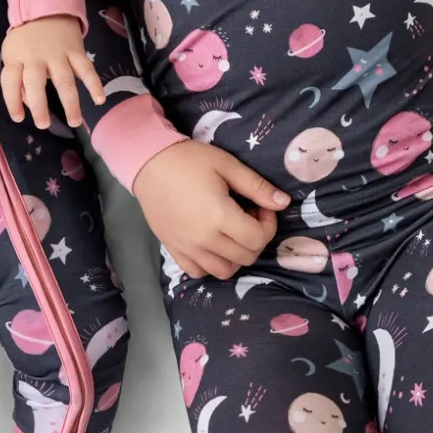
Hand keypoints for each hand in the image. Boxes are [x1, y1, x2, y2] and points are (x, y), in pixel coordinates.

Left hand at [0, 15, 106, 128]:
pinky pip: (87, 69)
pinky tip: (100, 100)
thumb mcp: (13, 55)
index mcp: (17, 58)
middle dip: (39, 105)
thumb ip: (18, 80)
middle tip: (43, 124)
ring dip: (70, 102)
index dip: (12, 101)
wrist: (47, 11)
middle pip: (35, 82)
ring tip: (74, 122)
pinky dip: (95, 84)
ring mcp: (58, 55)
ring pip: (64, 80)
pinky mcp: (76, 52)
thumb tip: (28, 104)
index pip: (10, 81)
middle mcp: (36, 58)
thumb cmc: (26, 41)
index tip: (19, 118)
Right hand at [133, 141, 289, 280]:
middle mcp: (205, 239)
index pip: (258, 238)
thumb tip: (284, 203)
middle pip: (246, 257)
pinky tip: (213, 244)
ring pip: (225, 270)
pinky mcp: (174, 250)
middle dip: (256, 238)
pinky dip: (212, 264)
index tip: (261, 207)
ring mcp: (188, 248)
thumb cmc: (190, 160)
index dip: (268, 224)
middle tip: (248, 215)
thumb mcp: (227, 165)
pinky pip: (200, 272)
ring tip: (232, 232)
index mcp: (220, 217)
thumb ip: (257, 187)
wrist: (148, 163)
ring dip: (237, 255)